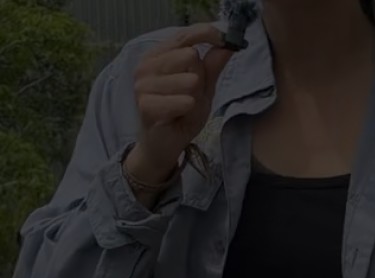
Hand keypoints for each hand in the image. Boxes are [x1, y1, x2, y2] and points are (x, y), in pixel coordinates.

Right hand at [128, 24, 234, 182]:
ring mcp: (143, 84)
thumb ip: (212, 66)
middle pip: (189, 56)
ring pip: (188, 79)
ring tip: (185, 107)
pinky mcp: (145, 104)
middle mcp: (146, 65)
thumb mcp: (203, 87)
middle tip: (192, 95)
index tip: (224, 40)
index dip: (205, 34)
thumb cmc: (182, 112)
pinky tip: (181, 114)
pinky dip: (188, 108)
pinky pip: (182, 100)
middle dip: (200, 78)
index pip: (183, 35)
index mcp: (159, 55)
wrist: (166, 143)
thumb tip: (228, 45)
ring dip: (195, 97)